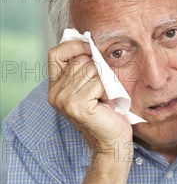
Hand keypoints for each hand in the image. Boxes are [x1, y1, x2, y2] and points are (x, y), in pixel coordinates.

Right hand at [48, 40, 131, 157]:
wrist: (113, 143)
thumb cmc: (108, 114)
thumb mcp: (92, 87)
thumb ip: (85, 68)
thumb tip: (90, 40)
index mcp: (55, 87)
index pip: (56, 53)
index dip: (74, 46)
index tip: (91, 50)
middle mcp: (55, 93)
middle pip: (80, 60)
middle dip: (98, 70)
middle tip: (104, 91)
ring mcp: (64, 100)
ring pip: (92, 69)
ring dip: (106, 82)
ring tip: (106, 98)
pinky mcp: (78, 106)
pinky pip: (99, 82)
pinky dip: (110, 90)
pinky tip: (108, 104)